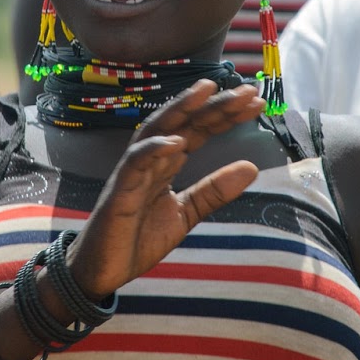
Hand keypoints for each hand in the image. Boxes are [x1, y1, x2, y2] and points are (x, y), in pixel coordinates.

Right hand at [66, 81, 263, 297]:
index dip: (226, 114)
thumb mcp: (186, 213)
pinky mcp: (119, 193)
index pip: (199, 130)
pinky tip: (175, 140)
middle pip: (183, 122)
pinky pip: (134, 164)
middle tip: (247, 90)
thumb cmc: (137, 238)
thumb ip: (214, 191)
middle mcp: (150, 160)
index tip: (256, 102)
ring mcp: (133, 173)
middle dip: (214, 104)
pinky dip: (153, 149)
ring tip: (207, 92)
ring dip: (181, 109)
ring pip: (156, 131)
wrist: (103, 270)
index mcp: (166, 163)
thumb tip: (252, 167)